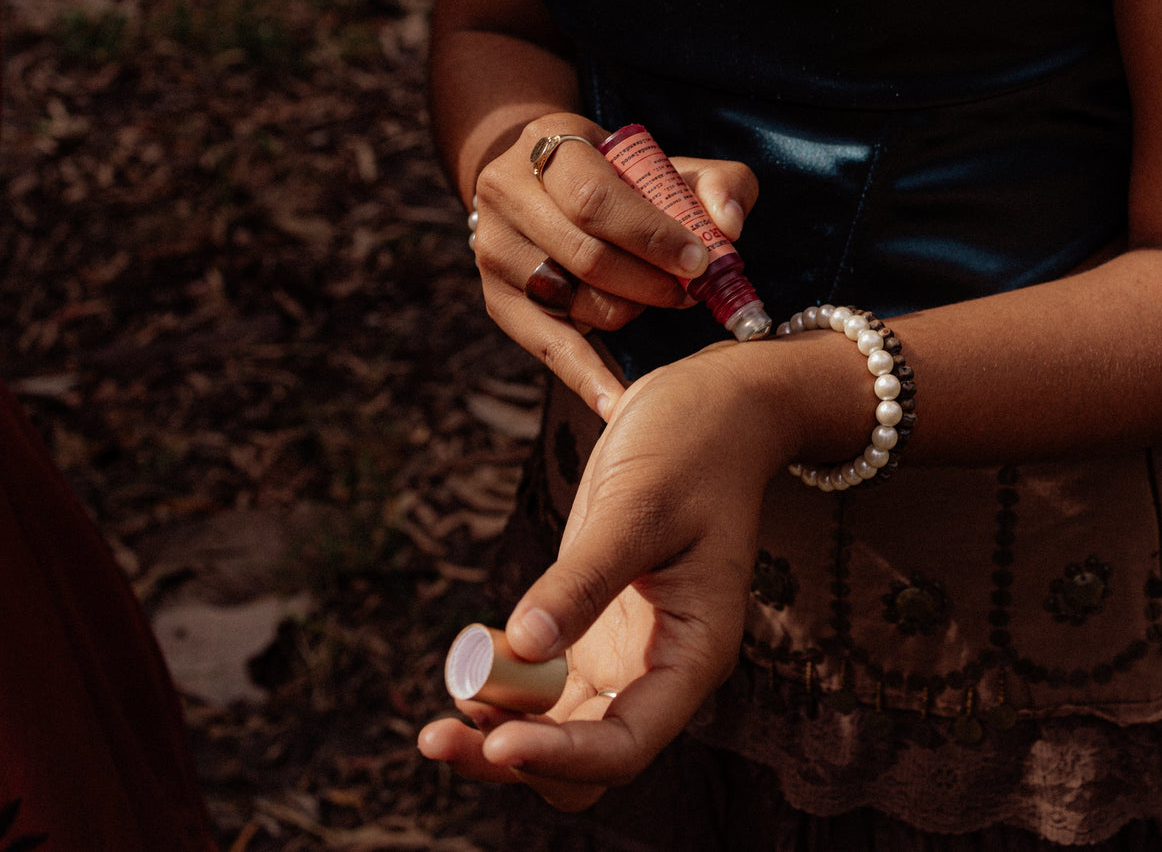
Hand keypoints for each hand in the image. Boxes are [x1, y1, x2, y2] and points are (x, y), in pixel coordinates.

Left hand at [418, 346, 784, 808]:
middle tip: (438, 738)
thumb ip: (584, 579)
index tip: (499, 739)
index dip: (562, 756)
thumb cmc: (693, 448)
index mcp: (694, 652)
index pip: (627, 742)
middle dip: (513, 760)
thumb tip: (523, 644)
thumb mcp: (637, 507)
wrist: (714, 411)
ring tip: (442, 709)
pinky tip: (470, 661)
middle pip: (586, 757)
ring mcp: (625, 653)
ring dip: (499, 731)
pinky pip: (545, 686)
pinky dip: (504, 688)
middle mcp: (660, 669)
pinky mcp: (595, 627)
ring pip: (559, 730)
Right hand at [470, 115, 758, 420]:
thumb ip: (718, 183)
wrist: (545, 185)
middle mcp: (505, 194)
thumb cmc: (622, 178)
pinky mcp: (498, 300)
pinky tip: (621, 406)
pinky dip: (589, 378)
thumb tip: (730, 226)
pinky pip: (549, 347)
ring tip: (661, 302)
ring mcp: (495, 251)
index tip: (699, 261)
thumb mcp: (669, 164)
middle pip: (584, 257)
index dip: (652, 237)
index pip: (595, 201)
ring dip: (629, 312)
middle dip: (648, 282)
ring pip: (572, 302)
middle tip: (687, 293)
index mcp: (547, 145)